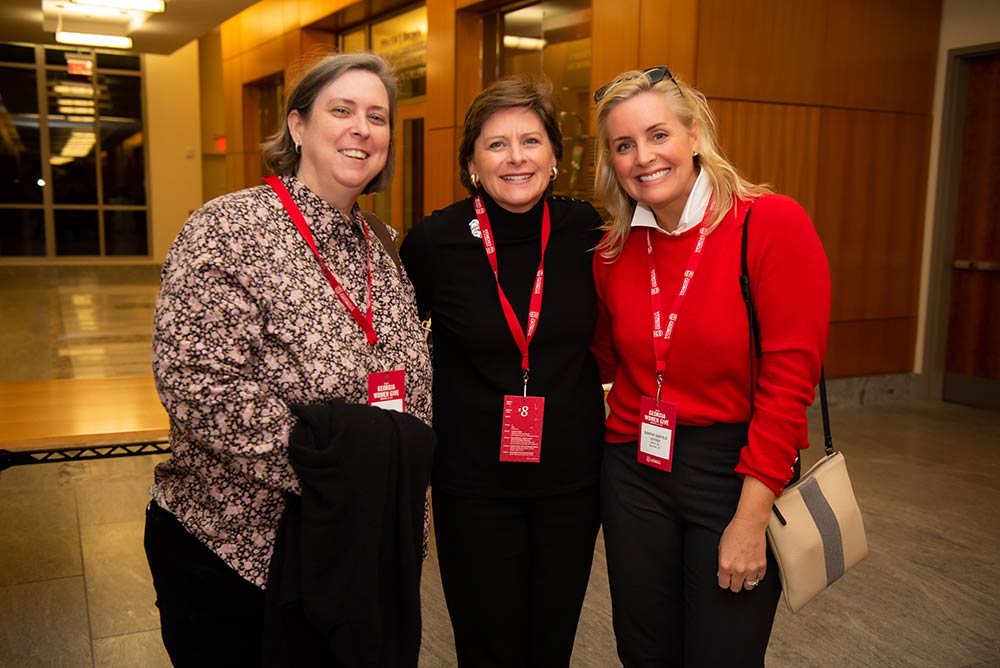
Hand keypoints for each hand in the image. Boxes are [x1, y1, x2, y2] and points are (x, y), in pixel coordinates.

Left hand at [717, 476, 773, 592]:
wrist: (749, 525)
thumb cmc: (734, 532)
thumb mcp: (721, 548)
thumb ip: (721, 563)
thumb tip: (722, 573)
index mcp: (725, 566)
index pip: (723, 585)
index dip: (724, 582)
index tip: (725, 579)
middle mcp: (738, 570)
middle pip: (735, 588)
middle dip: (734, 583)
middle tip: (734, 578)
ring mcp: (751, 569)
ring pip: (748, 586)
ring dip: (745, 581)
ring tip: (744, 574)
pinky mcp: (761, 566)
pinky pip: (759, 579)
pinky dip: (756, 576)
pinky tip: (753, 569)